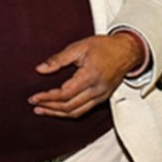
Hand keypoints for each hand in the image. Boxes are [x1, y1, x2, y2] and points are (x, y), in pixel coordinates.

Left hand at [29, 33, 144, 118]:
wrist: (127, 51)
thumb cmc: (105, 47)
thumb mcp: (79, 47)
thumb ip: (58, 59)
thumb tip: (40, 69)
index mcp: (90, 76)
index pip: (65, 94)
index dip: (47, 98)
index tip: (34, 97)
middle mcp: (97, 90)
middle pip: (70, 107)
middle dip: (50, 108)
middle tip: (34, 105)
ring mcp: (102, 96)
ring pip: (77, 112)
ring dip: (58, 114)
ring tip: (42, 110)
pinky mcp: (103, 98)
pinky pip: (84, 110)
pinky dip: (69, 112)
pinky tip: (58, 110)